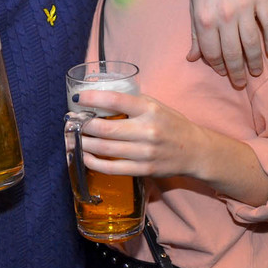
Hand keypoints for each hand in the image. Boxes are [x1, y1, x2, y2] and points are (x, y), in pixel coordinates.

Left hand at [72, 89, 201, 178]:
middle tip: (72, 121)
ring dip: (84, 144)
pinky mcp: (144, 169)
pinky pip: (112, 168)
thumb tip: (100, 98)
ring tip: (73, 138)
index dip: (93, 98)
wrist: (195, 151)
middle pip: (105, 128)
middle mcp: (147, 130)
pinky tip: (85, 156)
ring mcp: (145, 152)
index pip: (116, 100)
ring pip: (105, 149)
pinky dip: (94, 163)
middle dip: (83, 125)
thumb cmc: (172, 124)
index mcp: (149, 109)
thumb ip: (132, 102)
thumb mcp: (156, 105)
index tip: (78, 97)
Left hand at [188, 0, 267, 87]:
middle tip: (240, 82)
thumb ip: (195, 32)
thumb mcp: (193, 2)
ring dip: (255, 62)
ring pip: (253, 44)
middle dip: (237, 72)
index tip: (224, 73)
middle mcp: (224, 16)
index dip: (218, 66)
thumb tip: (192, 58)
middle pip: (233, 53)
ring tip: (256, 72)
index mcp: (203, 18)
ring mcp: (245, 7)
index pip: (212, 53)